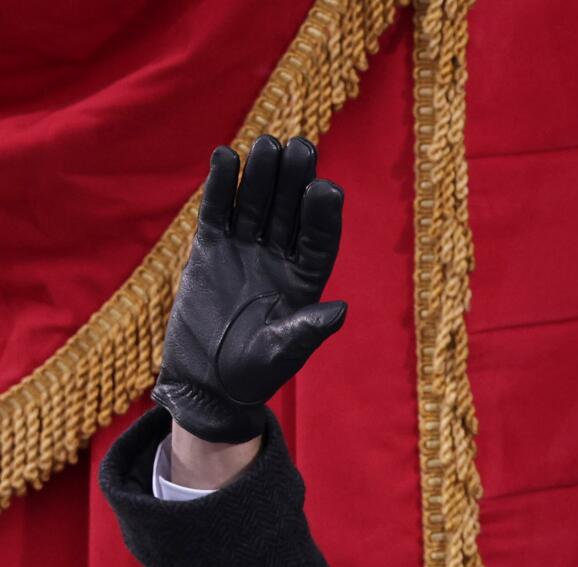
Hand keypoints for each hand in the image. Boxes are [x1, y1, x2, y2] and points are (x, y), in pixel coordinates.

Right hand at [152, 134, 347, 443]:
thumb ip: (306, 330)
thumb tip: (340, 309)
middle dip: (295, 181)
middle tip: (301, 147)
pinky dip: (222, 186)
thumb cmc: (252, 373)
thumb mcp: (281, 353)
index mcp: (306, 282)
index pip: (319, 241)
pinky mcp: (210, 249)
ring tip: (267, 143)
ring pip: (257, 204)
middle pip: (291, 212)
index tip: (325, 188)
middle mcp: (280, 260)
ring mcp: (246, 250)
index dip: (322, 215)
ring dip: (261, 175)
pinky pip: (219, 211)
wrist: (206, 381)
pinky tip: (226, 157)